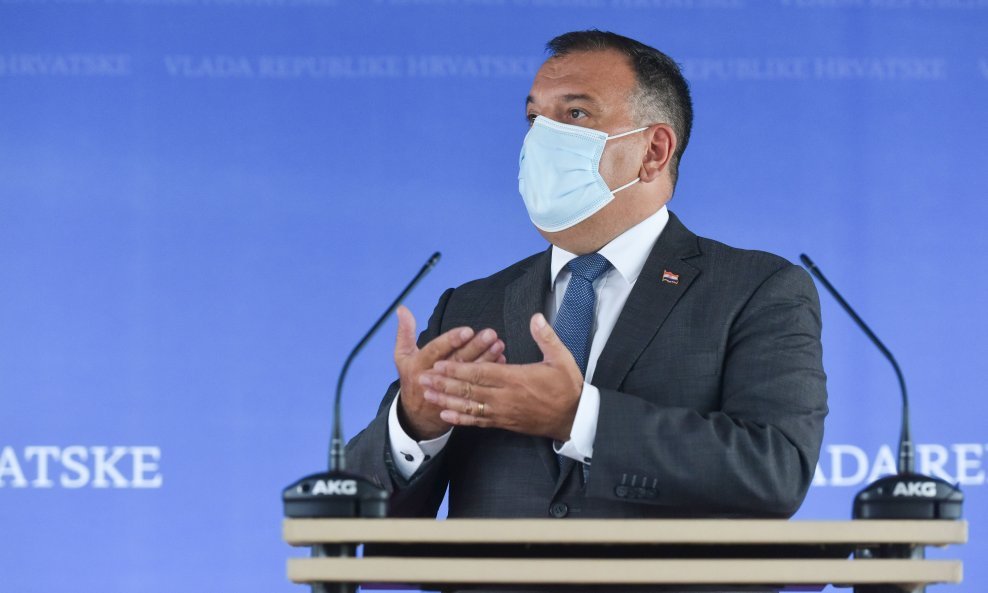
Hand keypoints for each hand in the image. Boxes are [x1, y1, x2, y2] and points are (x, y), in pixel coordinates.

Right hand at [394, 305, 505, 440]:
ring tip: (499, 345)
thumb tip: (402, 308)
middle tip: (490, 335)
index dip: (451, 341)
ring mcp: (448, 392)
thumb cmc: (411, 377)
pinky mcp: (460, 400)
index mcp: (419, 365)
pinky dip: (489, 373)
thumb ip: (405, 332)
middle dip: (475, 347)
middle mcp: (434, 378)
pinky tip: (501, 361)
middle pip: (457, 362)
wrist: (417, 415)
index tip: (468, 330)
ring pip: (469, 374)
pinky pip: (477, 386)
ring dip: (486, 359)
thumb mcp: (402, 356)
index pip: (436, 351)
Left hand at [419, 313, 583, 440]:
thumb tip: (536, 317)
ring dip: (446, 400)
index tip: (440, 364)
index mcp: (516, 379)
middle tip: (422, 378)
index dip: (458, 369)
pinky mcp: (504, 423)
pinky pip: (478, 421)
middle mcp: (505, 397)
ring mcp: (503, 412)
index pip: (481, 373)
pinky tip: (445, 415)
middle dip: (443, 383)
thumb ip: (546, 337)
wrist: (575, 419)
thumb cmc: (567, 387)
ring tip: (426, 394)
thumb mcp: (561, 358)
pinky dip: (460, 419)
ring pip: (469, 406)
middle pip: (468, 390)